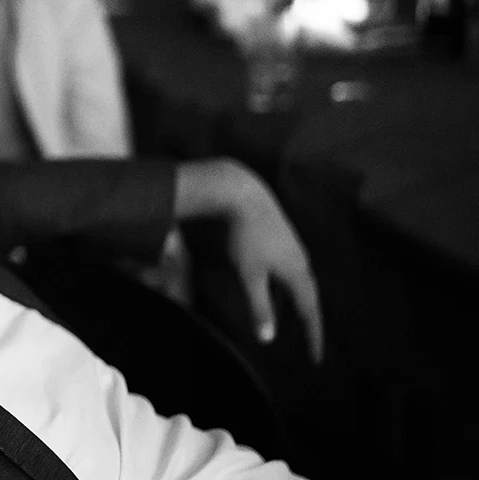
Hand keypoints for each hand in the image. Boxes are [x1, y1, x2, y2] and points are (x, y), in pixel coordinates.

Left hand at [175, 158, 323, 363]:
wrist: (240, 194)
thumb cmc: (244, 236)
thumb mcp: (249, 274)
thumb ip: (259, 306)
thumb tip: (268, 338)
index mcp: (297, 273)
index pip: (309, 311)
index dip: (311, 336)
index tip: (315, 360)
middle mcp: (301, 261)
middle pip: (309, 297)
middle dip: (308, 321)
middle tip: (308, 344)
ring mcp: (292, 247)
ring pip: (300, 281)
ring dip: (299, 302)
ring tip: (295, 318)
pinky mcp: (281, 236)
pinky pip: (292, 270)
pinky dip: (289, 286)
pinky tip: (279, 286)